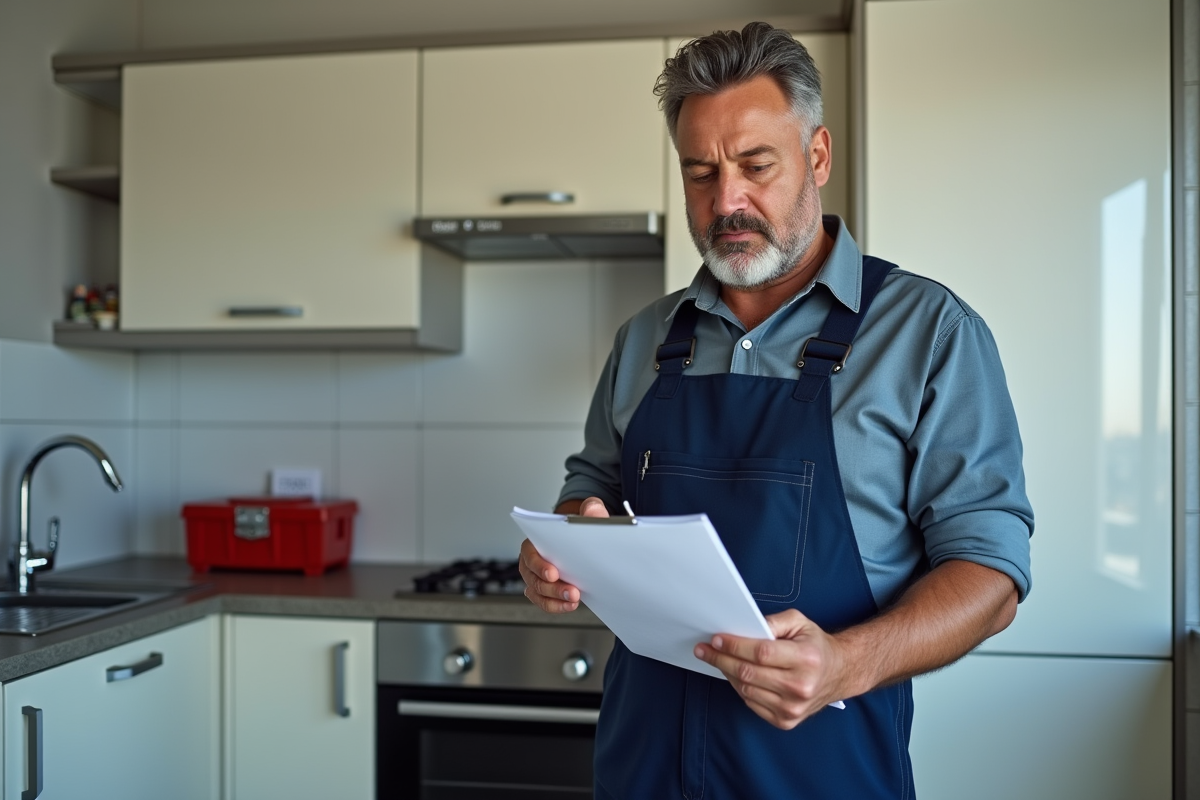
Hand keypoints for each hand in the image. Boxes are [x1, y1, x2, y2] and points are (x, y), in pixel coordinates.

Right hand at [518, 496, 608, 612]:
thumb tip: (592, 509)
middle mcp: (531, 561)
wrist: (581, 544)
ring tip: (573, 600)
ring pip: (537, 592)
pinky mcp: (544, 591)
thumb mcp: (587, 516)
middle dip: (552, 587)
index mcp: (535, 541)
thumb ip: (592, 509)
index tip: (554, 573)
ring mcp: (536, 578)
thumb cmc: (578, 530)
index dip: (539, 565)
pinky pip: (544, 602)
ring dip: (555, 599)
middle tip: (572, 592)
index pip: (530, 553)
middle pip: (533, 578)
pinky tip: (570, 605)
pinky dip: (556, 606)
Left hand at [693, 608, 848, 729]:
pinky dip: (738, 687)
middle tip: (705, 649)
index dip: (735, 646)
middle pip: (749, 673)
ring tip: (716, 659)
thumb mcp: (800, 623)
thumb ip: (774, 621)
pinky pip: (751, 703)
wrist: (838, 674)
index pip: (761, 653)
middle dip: (722, 659)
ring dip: (726, 673)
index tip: (717, 639)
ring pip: (746, 690)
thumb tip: (746, 626)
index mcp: (806, 659)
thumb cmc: (815, 646)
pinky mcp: (786, 720)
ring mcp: (793, 707)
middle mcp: (801, 686)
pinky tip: (733, 674)